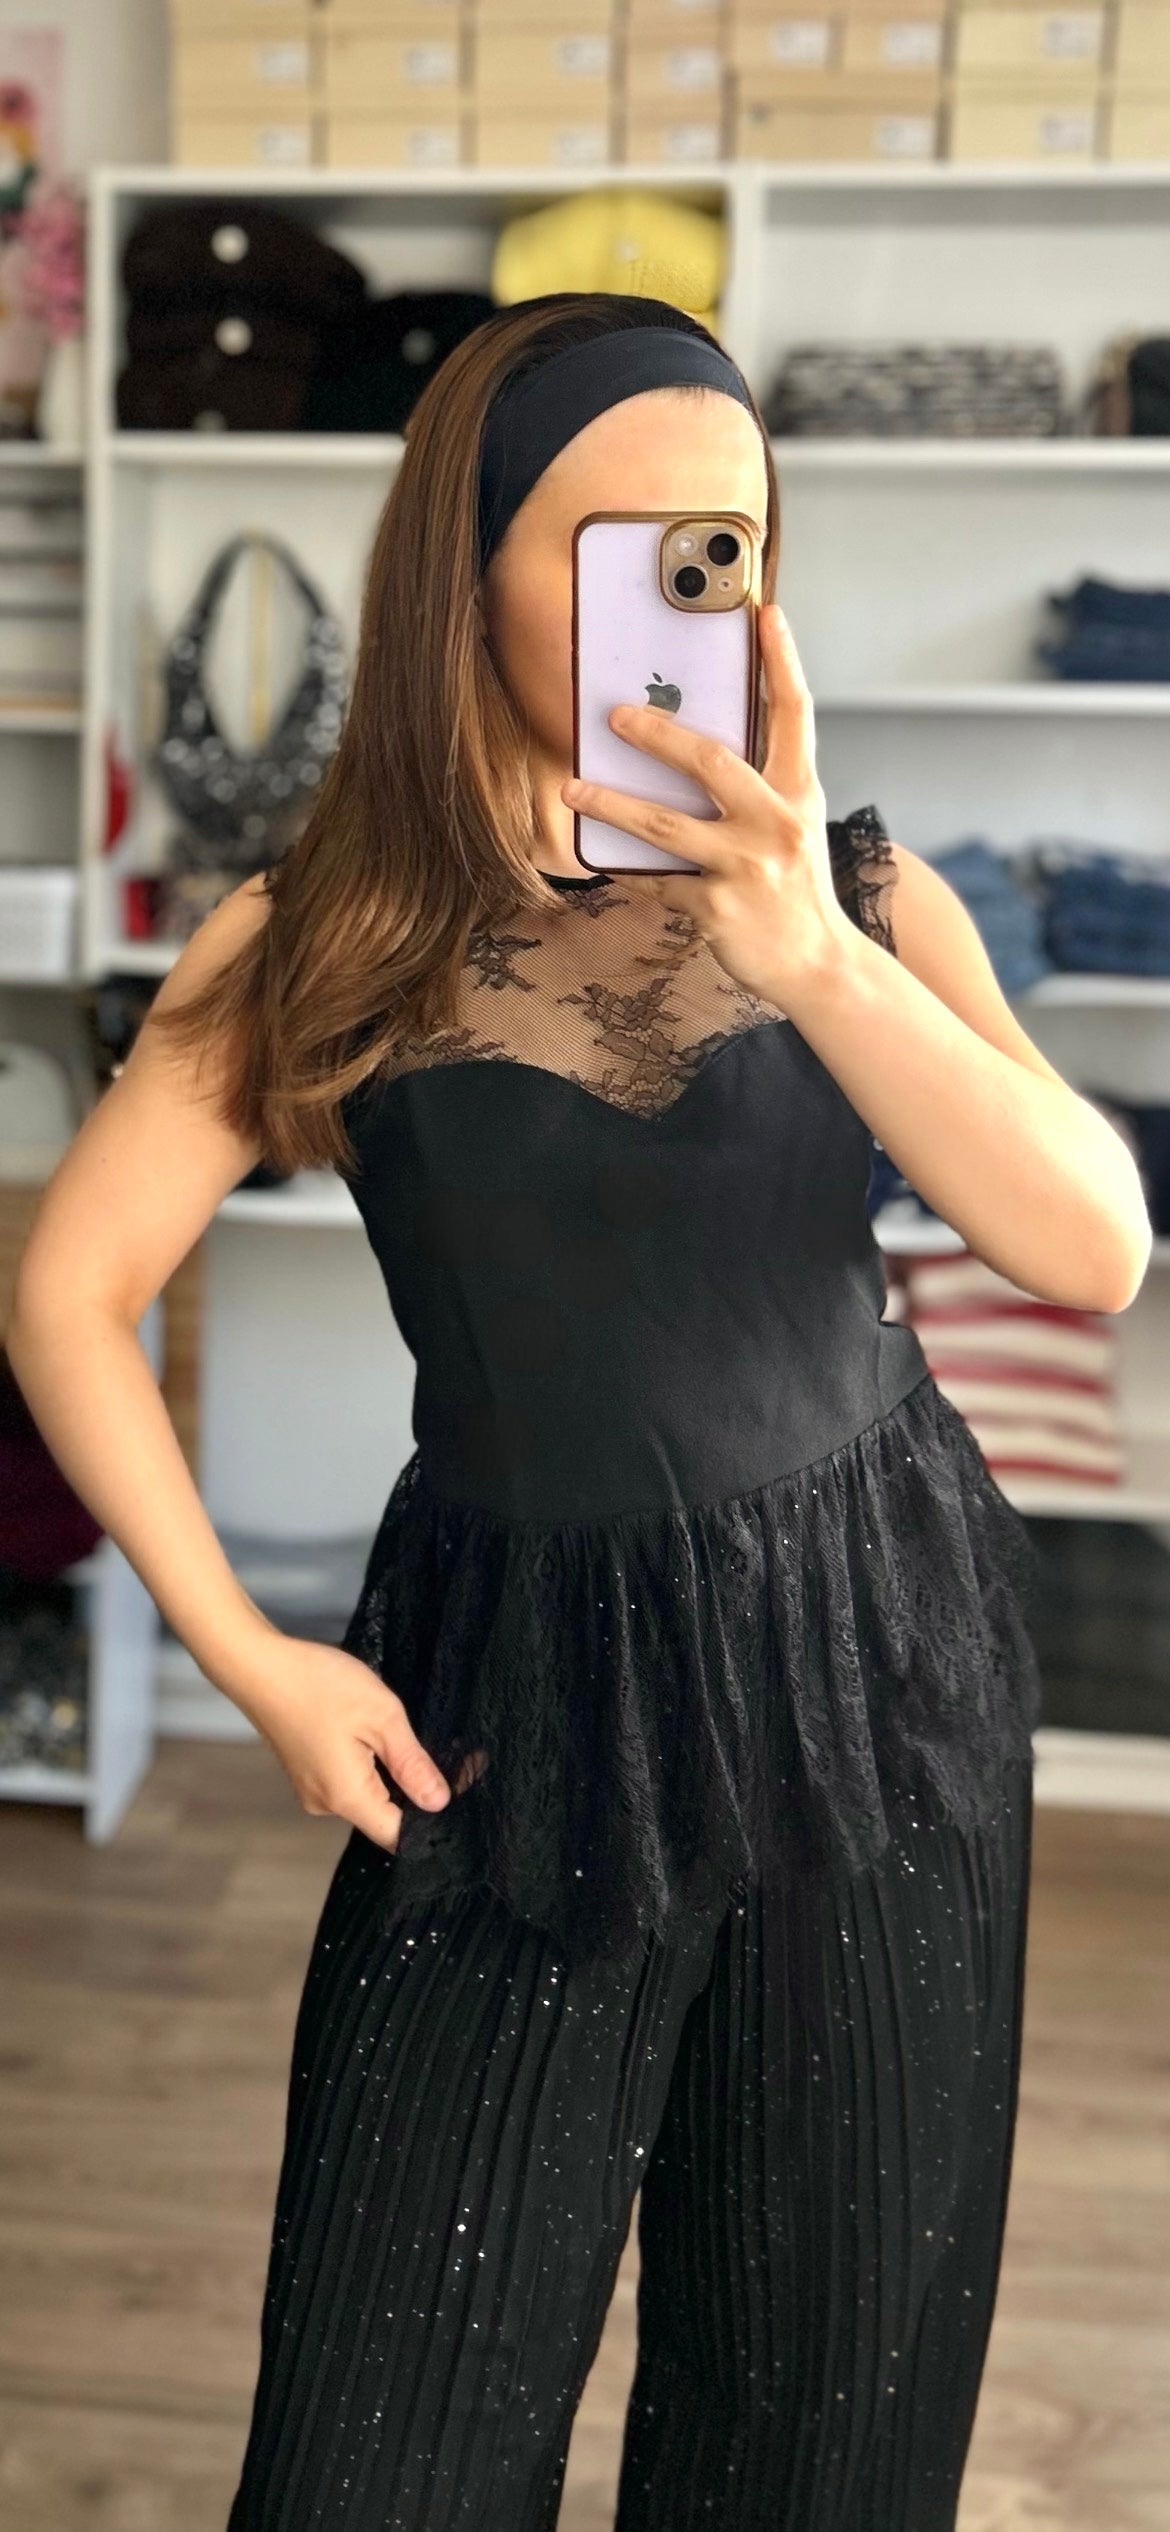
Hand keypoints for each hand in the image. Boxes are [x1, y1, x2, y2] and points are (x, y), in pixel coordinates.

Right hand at [241, 1635, 485, 1852]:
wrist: (259, 1665)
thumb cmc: (318, 1684)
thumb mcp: (380, 1716)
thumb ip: (412, 1764)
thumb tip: (439, 1802)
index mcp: (347, 1798)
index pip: (399, 1836)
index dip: (433, 1818)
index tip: (459, 1786)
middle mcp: (326, 1805)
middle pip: (386, 1818)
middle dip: (417, 1790)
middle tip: (446, 1752)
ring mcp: (313, 1791)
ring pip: (369, 1798)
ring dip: (393, 1775)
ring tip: (403, 1735)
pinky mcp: (307, 1775)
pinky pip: (350, 1784)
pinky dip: (371, 1767)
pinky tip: (375, 1735)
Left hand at [560, 603, 854, 1013]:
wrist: (817, 963)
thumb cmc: (796, 886)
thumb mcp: (792, 824)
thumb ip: (759, 784)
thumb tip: (692, 743)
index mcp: (799, 792)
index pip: (794, 714)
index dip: (783, 661)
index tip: (766, 614)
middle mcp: (777, 823)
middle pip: (713, 761)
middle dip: (659, 734)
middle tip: (614, 714)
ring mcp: (746, 867)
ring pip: (666, 826)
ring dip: (611, 804)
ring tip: (571, 790)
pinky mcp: (716, 907)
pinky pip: (657, 880)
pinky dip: (624, 869)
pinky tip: (597, 857)